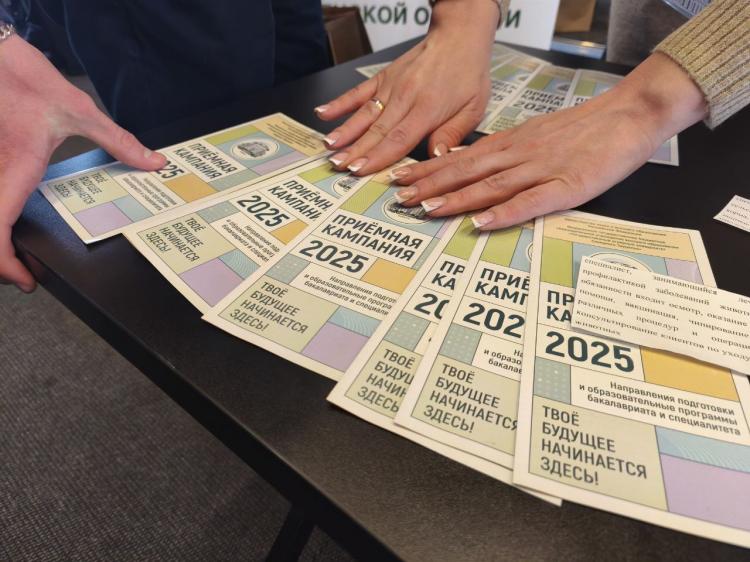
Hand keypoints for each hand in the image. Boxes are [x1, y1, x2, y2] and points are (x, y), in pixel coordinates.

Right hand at [0, 35, 165, 291]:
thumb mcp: (80, 110)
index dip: (4, 262)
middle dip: (2, 259)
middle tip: (26, 273)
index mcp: (16, 168)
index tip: (25, 279)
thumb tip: (154, 162)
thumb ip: (118, 141)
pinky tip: (11, 223)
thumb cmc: (25, 76)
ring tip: (19, 256)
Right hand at [314, 0, 499, 175]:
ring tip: (329, 148)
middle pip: (376, 130)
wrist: (459, 36)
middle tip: (338, 167)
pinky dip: (340, 103)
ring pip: (364, 114)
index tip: (360, 171)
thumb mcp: (473, 108)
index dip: (377, 157)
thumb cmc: (468, 73)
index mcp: (428, 109)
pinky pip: (358, 92)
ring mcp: (391, 87)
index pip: (398, 139)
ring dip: (345, 132)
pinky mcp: (383, 77)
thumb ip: (452, 134)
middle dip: (356, 151)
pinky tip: (323, 113)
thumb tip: (436, 157)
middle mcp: (405, 97)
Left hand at [390, 53, 707, 229]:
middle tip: (399, 199)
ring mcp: (541, 170)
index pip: (461, 158)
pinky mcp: (567, 186)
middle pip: (466, 172)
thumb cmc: (585, 128)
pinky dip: (504, 213)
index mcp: (511, 144)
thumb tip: (475, 167)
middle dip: (430, 186)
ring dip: (456, 199)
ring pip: (490, 185)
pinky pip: (530, 202)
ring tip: (426, 209)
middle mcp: (518, 155)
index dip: (429, 172)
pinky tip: (481, 223)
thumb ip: (507, 152)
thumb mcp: (537, 135)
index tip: (402, 181)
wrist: (629, 114)